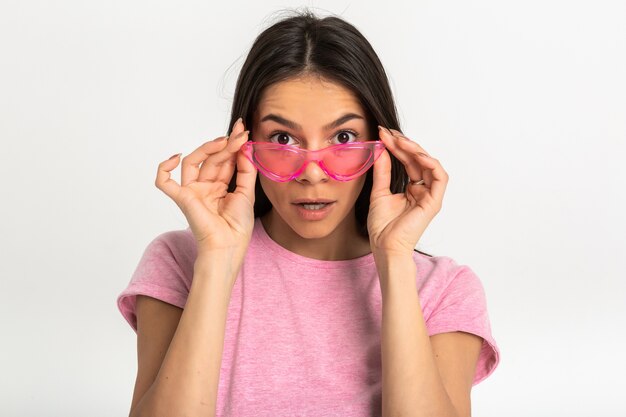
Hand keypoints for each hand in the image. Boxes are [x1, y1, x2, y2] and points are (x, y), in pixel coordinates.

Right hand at [155, 118, 256, 257]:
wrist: (229, 246)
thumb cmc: (238, 226)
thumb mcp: (248, 193)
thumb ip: (246, 169)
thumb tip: (244, 147)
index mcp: (220, 187)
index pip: (224, 160)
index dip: (233, 145)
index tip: (243, 131)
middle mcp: (205, 187)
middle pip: (211, 159)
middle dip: (226, 144)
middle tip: (239, 133)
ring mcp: (192, 191)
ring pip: (192, 162)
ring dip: (207, 149)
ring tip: (225, 141)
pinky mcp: (182, 198)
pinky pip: (164, 182)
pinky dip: (164, 169)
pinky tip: (175, 157)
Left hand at [367, 126, 448, 256]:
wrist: (385, 246)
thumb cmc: (382, 227)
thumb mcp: (378, 192)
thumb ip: (382, 171)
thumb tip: (381, 149)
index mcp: (411, 189)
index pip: (407, 161)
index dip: (397, 146)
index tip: (383, 134)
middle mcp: (423, 190)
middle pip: (418, 160)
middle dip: (404, 144)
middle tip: (389, 133)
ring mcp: (430, 196)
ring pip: (430, 164)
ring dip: (416, 150)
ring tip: (400, 141)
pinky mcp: (434, 202)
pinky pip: (440, 177)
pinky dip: (431, 163)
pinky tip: (417, 155)